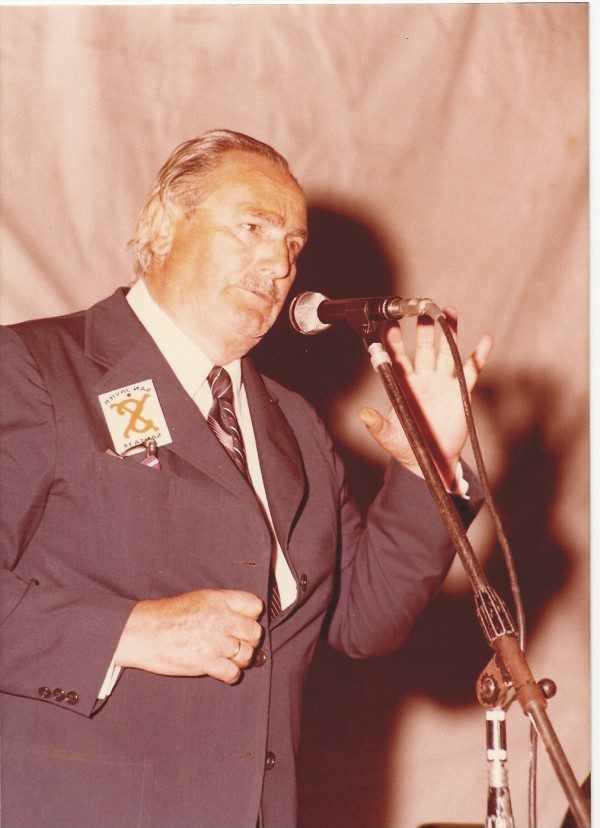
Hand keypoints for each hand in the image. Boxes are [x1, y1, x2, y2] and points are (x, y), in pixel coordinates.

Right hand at [114, 589, 263, 683]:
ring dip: (241, 659)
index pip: (255, 606)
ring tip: (228, 658)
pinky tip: (222, 670)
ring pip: (247, 654)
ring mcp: (214, 641)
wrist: (143, 632)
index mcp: (219, 600)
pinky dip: (230, 675)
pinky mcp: (205, 663)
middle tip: (238, 644)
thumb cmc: (168, 615)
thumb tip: (244, 617)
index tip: (243, 623)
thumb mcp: (199, 598)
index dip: (252, 616)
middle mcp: (220, 618)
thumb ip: (223, 605)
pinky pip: (233, 673)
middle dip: (249, 640)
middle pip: (255, 632)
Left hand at [358, 310, 492, 487]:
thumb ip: (377, 425)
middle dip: (424, 329)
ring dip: (448, 333)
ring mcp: (442, 383)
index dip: (393, 341)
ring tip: (448, 312)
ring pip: (447, 353)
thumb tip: (362, 414)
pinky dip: (478, 356)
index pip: (397, 357)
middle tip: (422, 309)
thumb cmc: (407, 446)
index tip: (389, 323)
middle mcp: (423, 379)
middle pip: (424, 348)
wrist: (431, 461)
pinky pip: (471, 371)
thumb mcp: (388, 437)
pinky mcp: (460, 392)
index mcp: (404, 385)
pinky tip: (485, 341)